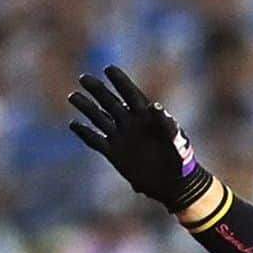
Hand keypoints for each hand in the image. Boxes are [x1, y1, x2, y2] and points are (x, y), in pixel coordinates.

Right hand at [68, 64, 211, 211]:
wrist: (174, 184)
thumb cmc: (179, 160)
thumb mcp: (177, 141)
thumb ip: (167, 124)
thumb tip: (155, 106)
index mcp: (146, 116)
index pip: (130, 94)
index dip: (120, 81)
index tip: (109, 69)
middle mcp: (130, 123)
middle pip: (110, 102)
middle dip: (98, 90)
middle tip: (84, 78)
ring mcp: (121, 137)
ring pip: (99, 118)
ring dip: (86, 107)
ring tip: (73, 96)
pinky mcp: (114, 153)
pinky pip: (96, 141)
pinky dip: (85, 133)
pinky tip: (74, 124)